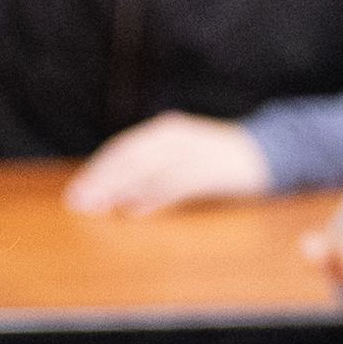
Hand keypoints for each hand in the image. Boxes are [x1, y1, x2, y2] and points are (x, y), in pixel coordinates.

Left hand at [64, 112, 275, 215]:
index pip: (123, 149)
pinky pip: (177, 183)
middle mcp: (176, 136)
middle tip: (78, 203)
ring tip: (98, 208)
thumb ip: (150, 176)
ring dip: (121, 190)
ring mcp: (195, 151)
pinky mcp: (213, 169)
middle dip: (102, 181)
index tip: (75, 192)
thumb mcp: (180, 162)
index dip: (97, 170)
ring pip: (150, 169)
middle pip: (130, 158)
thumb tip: (117, 199)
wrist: (267, 152)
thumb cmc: (217, 162)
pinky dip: (154, 197)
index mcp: (165, 132)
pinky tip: (135, 211)